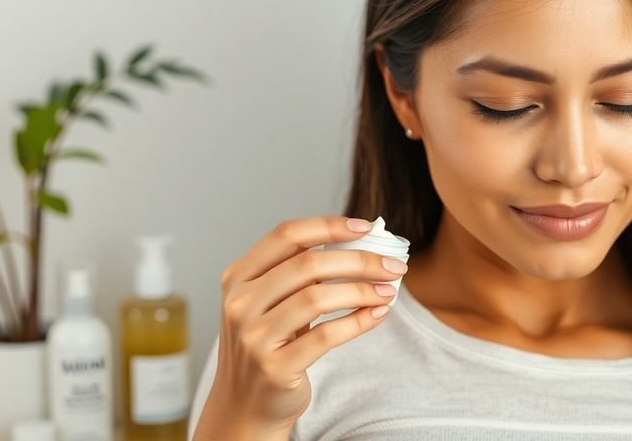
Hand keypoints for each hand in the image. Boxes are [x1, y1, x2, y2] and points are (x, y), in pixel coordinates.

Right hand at [194, 216, 407, 436]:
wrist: (245, 404)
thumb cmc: (268, 343)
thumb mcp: (269, 302)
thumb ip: (298, 273)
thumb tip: (362, 243)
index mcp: (238, 277)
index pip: (286, 235)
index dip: (329, 226)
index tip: (366, 227)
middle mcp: (240, 304)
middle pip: (308, 265)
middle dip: (359, 261)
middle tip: (393, 266)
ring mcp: (254, 337)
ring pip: (317, 298)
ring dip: (362, 291)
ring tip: (388, 291)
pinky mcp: (274, 367)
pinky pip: (326, 336)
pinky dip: (358, 322)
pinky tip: (377, 315)